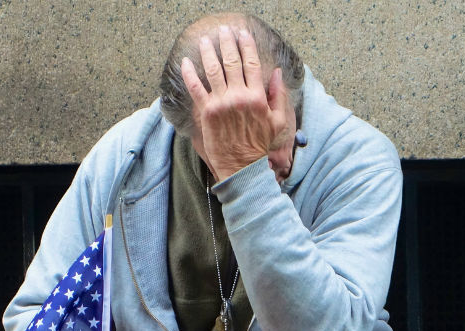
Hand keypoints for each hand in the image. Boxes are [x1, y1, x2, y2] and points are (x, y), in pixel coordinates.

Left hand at [181, 25, 292, 180]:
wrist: (242, 165)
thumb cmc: (259, 144)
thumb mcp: (277, 121)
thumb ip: (278, 96)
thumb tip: (277, 74)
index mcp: (256, 97)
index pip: (251, 63)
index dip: (246, 46)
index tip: (242, 34)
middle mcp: (238, 96)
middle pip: (231, 61)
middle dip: (227, 42)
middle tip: (223, 31)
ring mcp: (221, 103)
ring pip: (213, 69)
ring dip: (208, 51)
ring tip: (205, 41)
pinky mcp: (207, 112)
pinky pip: (196, 88)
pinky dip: (189, 74)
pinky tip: (186, 62)